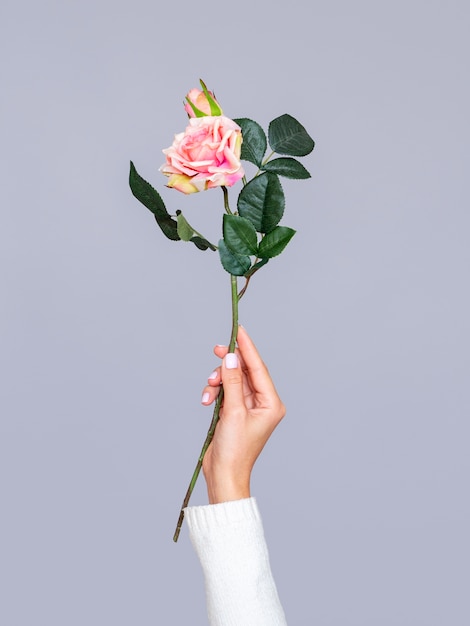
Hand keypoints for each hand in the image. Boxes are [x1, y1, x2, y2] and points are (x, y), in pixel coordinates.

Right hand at [200, 326, 285, 503]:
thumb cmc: (234, 450)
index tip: (239, 330)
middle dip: (229, 364)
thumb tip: (231, 357)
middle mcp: (263, 403)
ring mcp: (248, 407)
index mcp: (271, 403)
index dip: (248, 348)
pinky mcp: (235, 412)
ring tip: (209, 392)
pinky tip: (207, 400)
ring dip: (218, 382)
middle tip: (217, 350)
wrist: (224, 475)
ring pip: (233, 380)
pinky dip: (215, 392)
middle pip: (245, 372)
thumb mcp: (233, 412)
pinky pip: (226, 392)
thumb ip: (232, 382)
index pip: (259, 368)